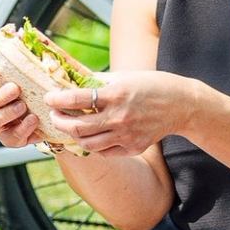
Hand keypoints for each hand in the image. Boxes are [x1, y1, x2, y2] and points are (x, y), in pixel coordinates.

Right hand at [0, 58, 41, 148]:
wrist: (45, 120)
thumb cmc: (31, 95)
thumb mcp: (27, 78)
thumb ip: (21, 59)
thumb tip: (17, 31)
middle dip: (0, 95)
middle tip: (16, 89)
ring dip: (9, 112)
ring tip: (23, 106)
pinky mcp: (9, 139)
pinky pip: (12, 136)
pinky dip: (23, 127)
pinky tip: (34, 119)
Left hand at [43, 69, 198, 155]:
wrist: (181, 104)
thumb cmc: (149, 86)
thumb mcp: (123, 77)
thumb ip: (96, 82)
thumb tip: (68, 82)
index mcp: (116, 95)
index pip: (76, 99)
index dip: (57, 99)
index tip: (48, 98)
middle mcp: (119, 117)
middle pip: (77, 127)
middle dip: (59, 121)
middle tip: (54, 115)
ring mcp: (127, 135)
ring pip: (88, 144)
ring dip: (73, 136)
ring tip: (69, 126)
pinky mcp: (133, 148)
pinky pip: (105, 152)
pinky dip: (93, 145)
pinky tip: (90, 135)